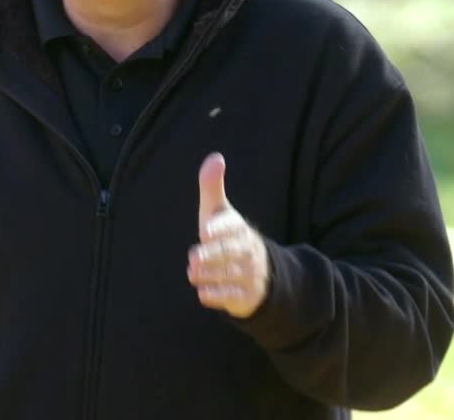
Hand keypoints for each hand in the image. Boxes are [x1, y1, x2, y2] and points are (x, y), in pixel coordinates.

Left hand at [187, 152, 269, 318]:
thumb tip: (215, 157)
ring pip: (230, 275)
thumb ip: (212, 187)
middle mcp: (248, 251)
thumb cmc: (228, 236)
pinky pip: (233, 297)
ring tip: (193, 272)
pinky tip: (203, 293)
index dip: (219, 228)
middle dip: (211, 255)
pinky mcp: (247, 296)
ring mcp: (250, 274)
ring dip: (210, 275)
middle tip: (194, 256)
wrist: (260, 273)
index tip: (205, 230)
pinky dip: (217, 295)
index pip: (232, 226)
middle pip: (230, 252)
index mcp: (240, 228)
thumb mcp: (220, 212)